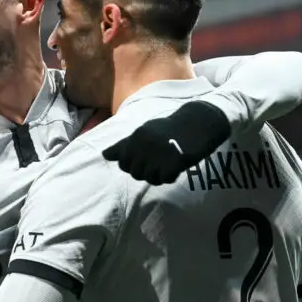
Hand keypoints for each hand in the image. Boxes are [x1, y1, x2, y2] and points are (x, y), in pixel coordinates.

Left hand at [102, 101, 230, 183]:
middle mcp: (145, 145)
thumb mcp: (144, 132)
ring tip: (168, 164)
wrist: (198, 122)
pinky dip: (171, 176)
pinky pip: (165, 179)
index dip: (133, 165)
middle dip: (146, 172)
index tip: (146, 157)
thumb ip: (124, 145)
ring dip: (159, 175)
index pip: (122, 163)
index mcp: (136, 136)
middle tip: (159, 162)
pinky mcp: (174, 161)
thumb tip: (103, 154)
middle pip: (135, 173)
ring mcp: (159, 153)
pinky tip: (177, 166)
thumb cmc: (169, 129)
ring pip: (150, 178)